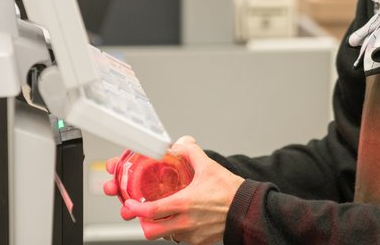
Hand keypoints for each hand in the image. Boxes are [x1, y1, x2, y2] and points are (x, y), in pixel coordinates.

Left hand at [120, 135, 244, 244]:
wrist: (250, 210)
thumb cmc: (230, 191)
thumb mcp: (209, 166)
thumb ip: (191, 152)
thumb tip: (179, 144)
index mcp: (184, 204)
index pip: (150, 212)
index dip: (134, 209)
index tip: (129, 204)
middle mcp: (185, 223)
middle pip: (151, 232)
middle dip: (144, 222)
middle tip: (144, 212)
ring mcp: (192, 236)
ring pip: (166, 236)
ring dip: (161, 226)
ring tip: (164, 214)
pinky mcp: (200, 242)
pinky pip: (181, 239)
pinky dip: (176, 230)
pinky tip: (182, 219)